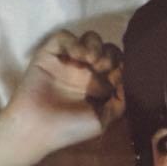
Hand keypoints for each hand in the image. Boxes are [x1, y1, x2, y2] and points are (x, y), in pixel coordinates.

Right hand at [7, 29, 125, 154]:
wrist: (37, 129)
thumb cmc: (70, 129)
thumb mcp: (102, 120)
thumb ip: (119, 102)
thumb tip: (128, 82)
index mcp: (100, 86)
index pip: (119, 65)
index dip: (122, 66)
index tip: (117, 76)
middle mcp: (86, 71)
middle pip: (108, 49)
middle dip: (111, 55)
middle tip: (103, 68)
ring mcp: (68, 61)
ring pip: (90, 38)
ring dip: (95, 46)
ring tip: (91, 61)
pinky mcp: (50, 54)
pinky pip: (65, 36)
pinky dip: (74, 41)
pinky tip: (77, 56)